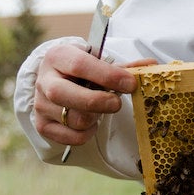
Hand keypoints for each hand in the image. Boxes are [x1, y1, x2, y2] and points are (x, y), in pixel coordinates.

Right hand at [32, 43, 155, 148]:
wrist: (56, 81)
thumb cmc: (82, 71)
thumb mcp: (99, 63)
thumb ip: (124, 67)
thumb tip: (152, 67)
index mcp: (58, 56)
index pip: (80, 65)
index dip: (108, 76)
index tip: (130, 84)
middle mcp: (44, 80)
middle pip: (65, 95)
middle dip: (98, 102)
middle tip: (117, 103)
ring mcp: (40, 104)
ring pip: (74, 119)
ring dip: (95, 117)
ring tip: (99, 109)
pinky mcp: (43, 126)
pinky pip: (73, 137)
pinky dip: (88, 133)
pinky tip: (90, 121)